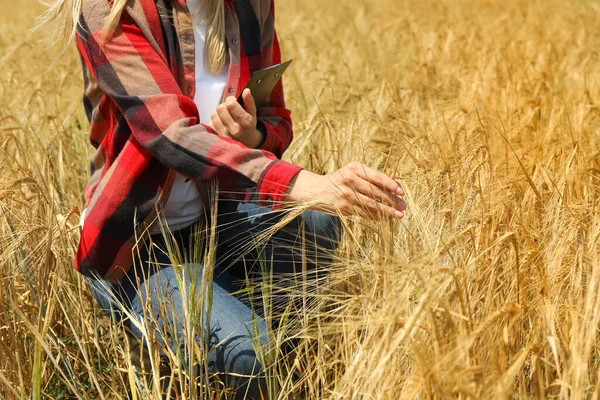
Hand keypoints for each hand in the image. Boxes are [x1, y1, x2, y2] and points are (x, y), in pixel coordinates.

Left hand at [209, 89, 263, 148]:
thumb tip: (246, 90)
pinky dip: (215, 121)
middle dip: (224, 106)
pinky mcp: (218, 138)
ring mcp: (225, 136)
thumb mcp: (252, 112)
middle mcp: (235, 130)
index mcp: (246, 122)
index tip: (233, 101)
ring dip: (219, 113)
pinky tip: (221, 123)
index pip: (230, 104)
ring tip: (225, 116)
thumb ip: (249, 101)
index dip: (230, 99)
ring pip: (214, 114)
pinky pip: (210, 123)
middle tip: (229, 109)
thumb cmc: (248, 123)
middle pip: (221, 108)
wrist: (245, 140)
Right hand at [285, 162, 406, 219]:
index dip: (391, 185)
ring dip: (387, 211)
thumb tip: (395, 188)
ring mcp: (346, 194)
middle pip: (376, 192)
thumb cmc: (341, 180)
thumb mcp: (353, 172)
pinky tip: (384, 219)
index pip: (378, 177)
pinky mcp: (343, 207)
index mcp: (355, 168)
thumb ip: (371, 177)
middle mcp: (350, 180)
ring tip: (398, 215)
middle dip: (392, 201)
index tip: (402, 192)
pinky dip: (375, 216)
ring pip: (371, 205)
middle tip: (404, 207)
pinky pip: (363, 213)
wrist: (317, 189)